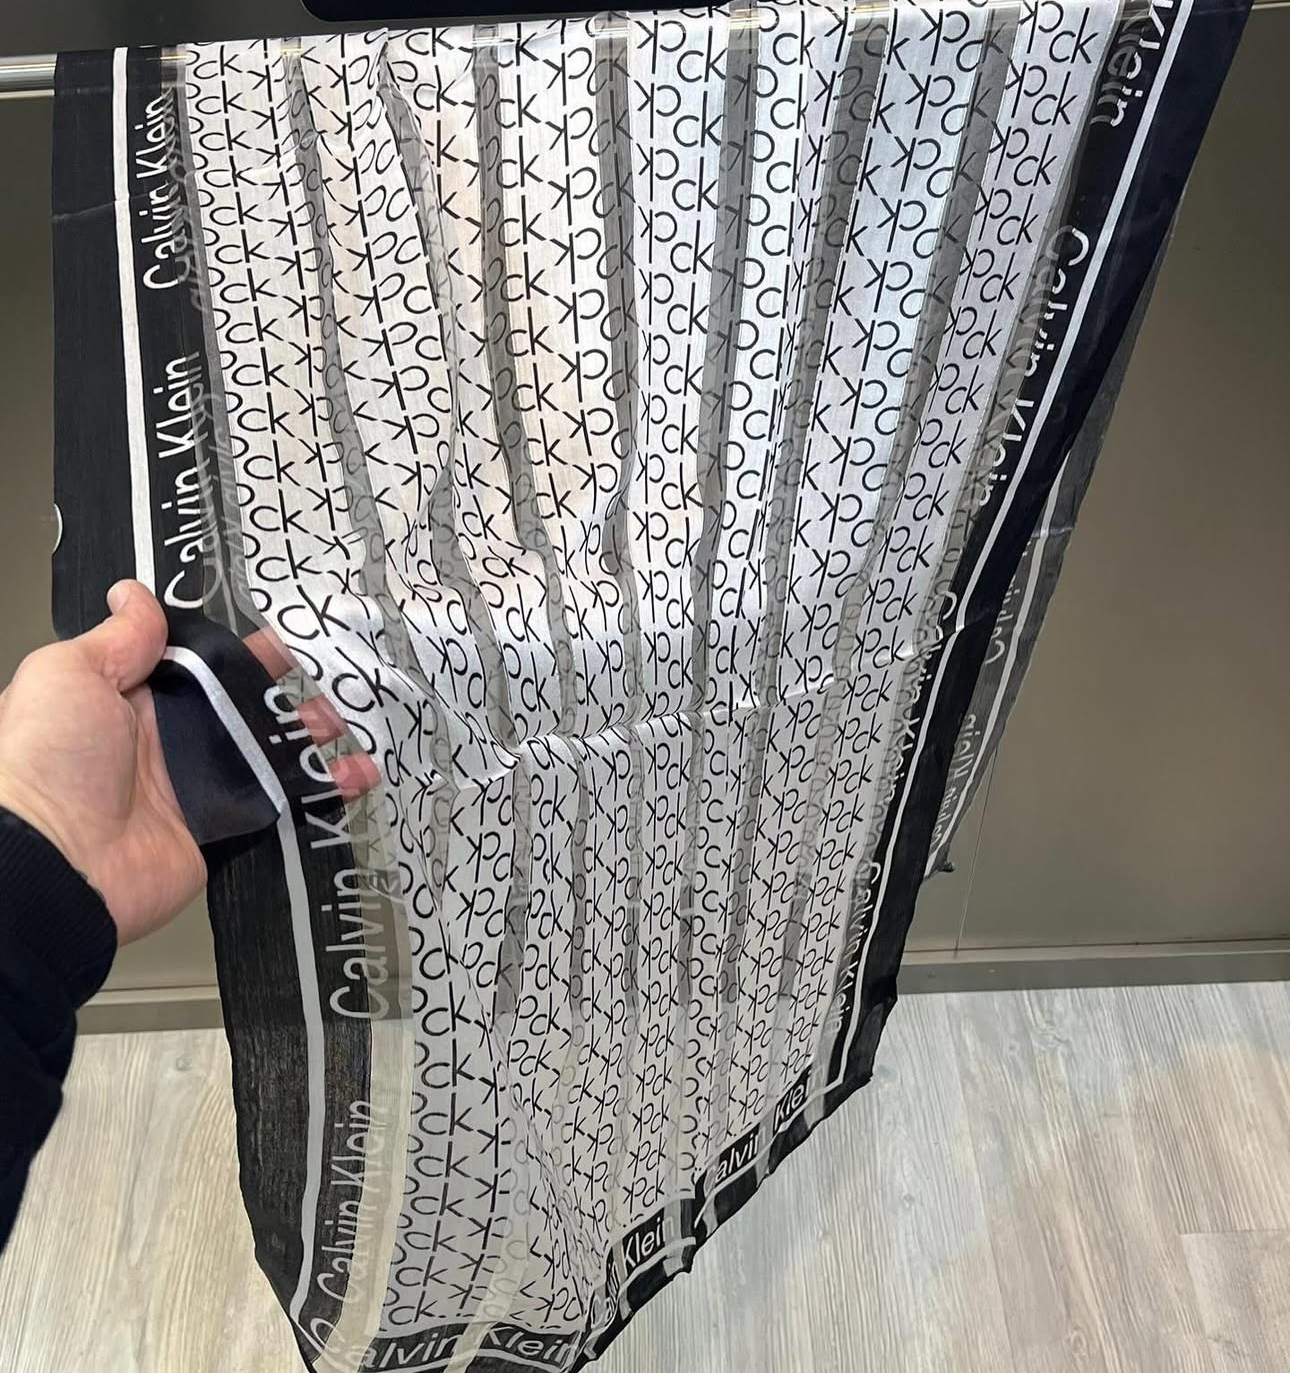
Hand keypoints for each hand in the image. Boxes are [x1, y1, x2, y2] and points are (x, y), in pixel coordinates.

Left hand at [0, 581, 375, 943]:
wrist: (55, 863)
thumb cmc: (46, 763)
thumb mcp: (69, 675)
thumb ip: (117, 638)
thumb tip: (133, 595)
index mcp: (132, 699)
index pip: (200, 664)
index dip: (241, 649)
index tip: (284, 633)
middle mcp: (169, 741)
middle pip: (245, 704)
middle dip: (289, 687)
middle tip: (329, 672)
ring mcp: (202, 786)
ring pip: (273, 751)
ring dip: (315, 733)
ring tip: (350, 718)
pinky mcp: (227, 827)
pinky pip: (285, 803)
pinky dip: (326, 789)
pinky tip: (358, 773)